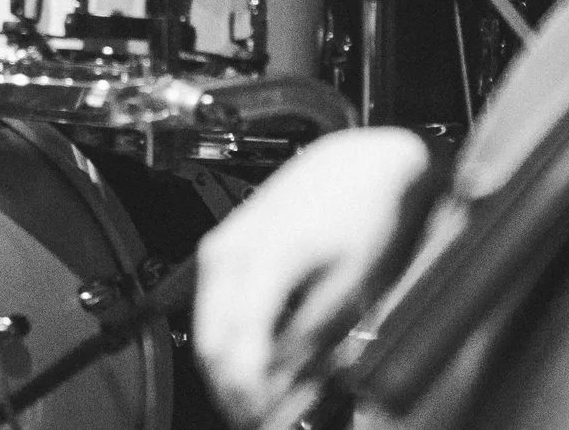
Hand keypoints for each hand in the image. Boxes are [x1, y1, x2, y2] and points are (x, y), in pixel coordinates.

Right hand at [194, 128, 438, 426]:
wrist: (357, 164)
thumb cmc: (361, 211)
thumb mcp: (349, 285)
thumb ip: (310, 337)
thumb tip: (281, 384)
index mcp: (265, 260)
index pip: (236, 348)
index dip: (249, 396)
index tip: (266, 418)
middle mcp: (230, 252)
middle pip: (210, 345)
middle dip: (233, 390)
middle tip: (264, 416)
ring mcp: (222, 247)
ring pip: (207, 329)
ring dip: (230, 368)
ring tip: (267, 392)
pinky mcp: (223, 247)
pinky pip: (214, 307)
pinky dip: (232, 340)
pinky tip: (261, 355)